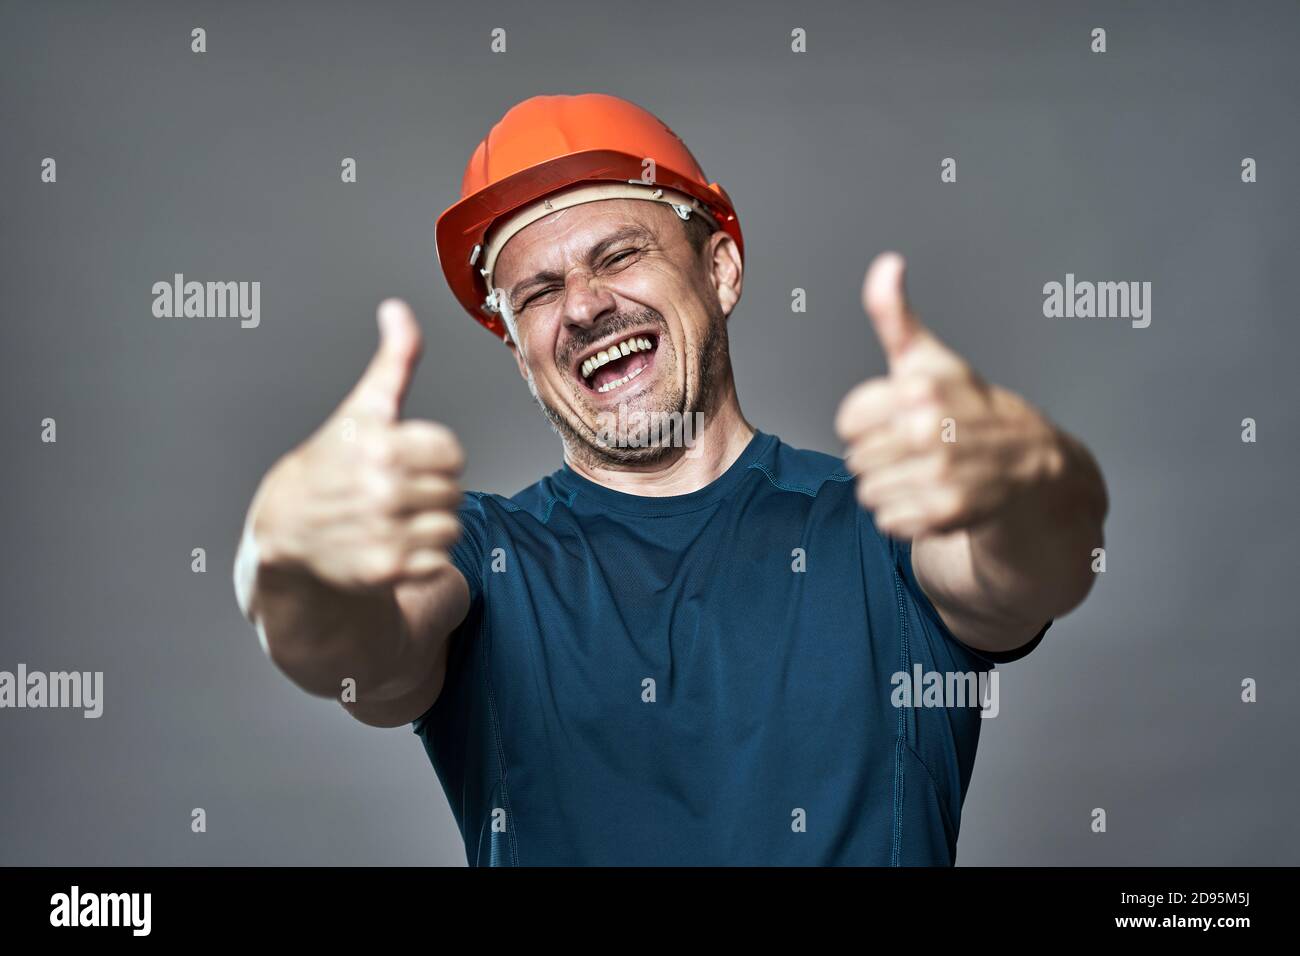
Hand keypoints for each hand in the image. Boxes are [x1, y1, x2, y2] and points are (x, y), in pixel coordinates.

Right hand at [252, 299, 465, 588]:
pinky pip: (442, 561)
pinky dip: (424, 558)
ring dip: (430, 524)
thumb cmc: (332, 461)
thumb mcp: (363, 408)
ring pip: (452, 526)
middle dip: (430, 489)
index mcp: (382, 444)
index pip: (452, 453)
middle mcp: (382, 487)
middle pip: (453, 490)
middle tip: (393, 491)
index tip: (402, 459)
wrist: (287, 529)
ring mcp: (384, 531)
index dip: (432, 455)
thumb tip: (398, 309)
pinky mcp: (387, 569)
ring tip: (394, 518)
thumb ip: (394, 361)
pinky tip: (393, 544)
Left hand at [834, 253, 1060, 539]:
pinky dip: (905, 516)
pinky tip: (933, 496)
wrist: (1028, 460)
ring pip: (868, 493)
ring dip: (890, 487)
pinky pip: (888, 522)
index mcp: (918, 390)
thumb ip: (894, 314)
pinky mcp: (946, 514)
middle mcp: (929, 432)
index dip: (868, 422)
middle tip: (916, 447)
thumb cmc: (966, 404)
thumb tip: (886, 264)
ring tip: (924, 471)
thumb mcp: (927, 357)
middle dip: (880, 455)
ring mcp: (939, 475)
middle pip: (855, 459)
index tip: (898, 417)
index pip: (847, 421)